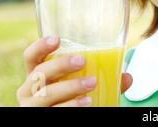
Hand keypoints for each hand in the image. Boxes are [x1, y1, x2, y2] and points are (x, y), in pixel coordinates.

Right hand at [17, 36, 132, 106]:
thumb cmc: (70, 100)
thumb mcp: (80, 88)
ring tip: (92, 84)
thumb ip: (103, 80)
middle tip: (82, 61)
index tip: (57, 39)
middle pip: (39, 73)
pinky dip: (72, 106)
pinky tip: (87, 104)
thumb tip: (127, 77)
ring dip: (70, 87)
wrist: (65, 117)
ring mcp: (33, 108)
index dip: (40, 46)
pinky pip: (54, 112)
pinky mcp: (40, 118)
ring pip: (47, 95)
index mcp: (37, 76)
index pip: (31, 57)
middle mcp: (29, 91)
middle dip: (60, 65)